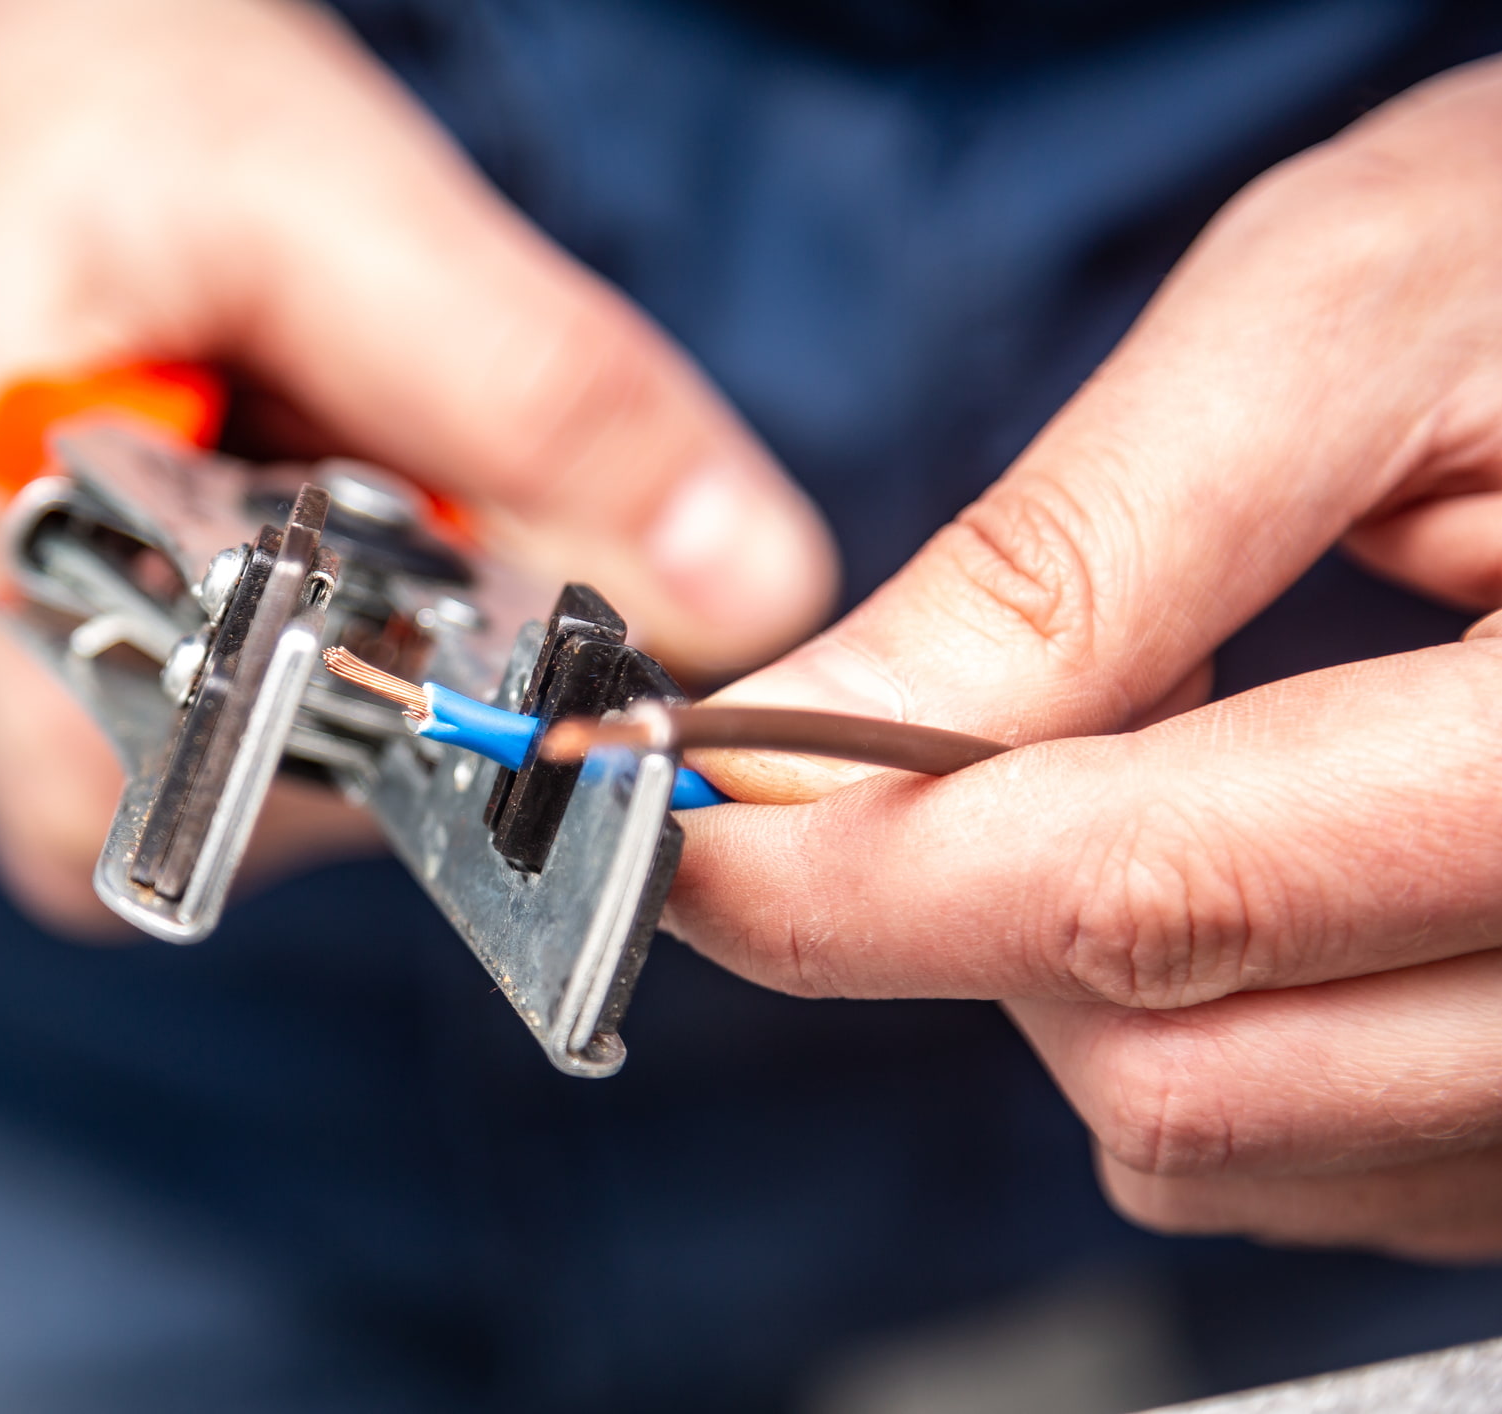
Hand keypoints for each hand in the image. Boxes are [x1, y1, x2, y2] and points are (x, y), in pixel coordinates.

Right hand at [0, 0, 836, 931]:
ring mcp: (174, 757)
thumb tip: (757, 580)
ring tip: (265, 353)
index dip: (585, 594)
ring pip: (455, 647)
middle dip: (497, 509)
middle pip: (479, 704)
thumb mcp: (274, 194)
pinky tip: (274, 394)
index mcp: (115, 762)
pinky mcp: (207, 690)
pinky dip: (404, 488)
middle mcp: (141, 813)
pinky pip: (404, 608)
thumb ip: (523, 386)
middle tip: (332, 340)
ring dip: (442, 483)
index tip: (556, 442)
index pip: (482, 750)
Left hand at [668, 58, 1501, 1259]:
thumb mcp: (1342, 324)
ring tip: (1141, 747)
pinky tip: (1234, 845)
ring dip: (1077, 971)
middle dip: (968, 916)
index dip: (863, 882)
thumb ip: (1071, 559)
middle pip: (1174, 1068)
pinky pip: (1308, 1155)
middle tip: (934, 733)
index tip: (688, 835)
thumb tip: (803, 739)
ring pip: (1225, 1142)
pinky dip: (1193, 1022)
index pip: (1160, 897)